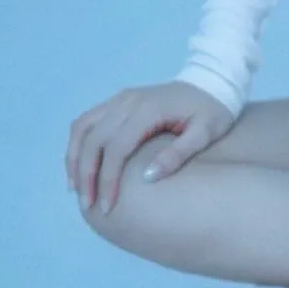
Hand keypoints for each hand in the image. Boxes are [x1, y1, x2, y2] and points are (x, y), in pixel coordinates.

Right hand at [66, 80, 235, 212]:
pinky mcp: (119, 100)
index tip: (108, 207)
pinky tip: (80, 167)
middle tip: (88, 205)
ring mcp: (121, 98)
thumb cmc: (214, 109)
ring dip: (74, 158)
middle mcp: (128, 100)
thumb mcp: (206, 132)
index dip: (108, 179)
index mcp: (148, 109)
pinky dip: (78, 144)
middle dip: (86, 175)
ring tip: (77, 189)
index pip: (116, 147)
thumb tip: (147, 178)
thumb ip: (178, 154)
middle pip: (93, 139)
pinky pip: (88, 120)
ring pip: (82, 127)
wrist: (213, 81)